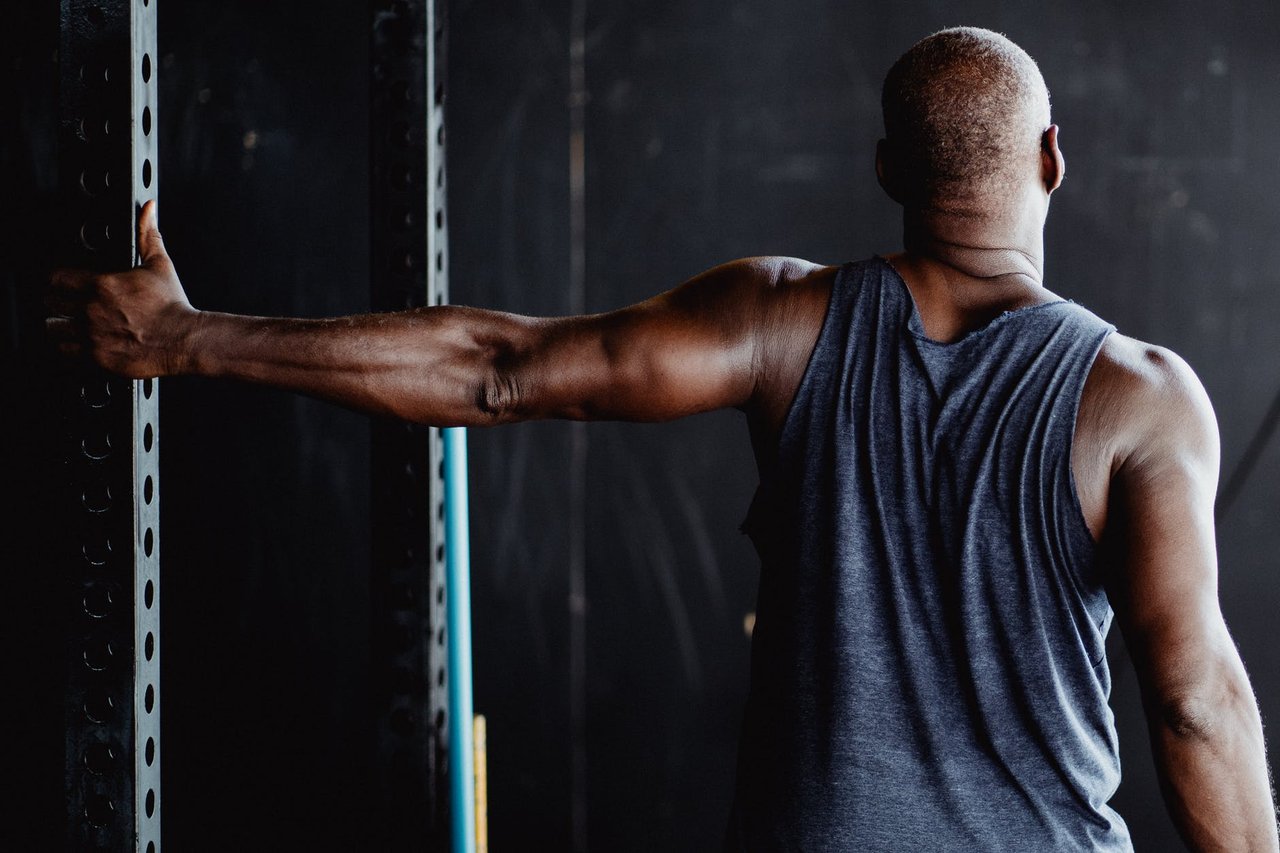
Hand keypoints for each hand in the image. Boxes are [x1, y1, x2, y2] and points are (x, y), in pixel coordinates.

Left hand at [47, 200, 199, 377]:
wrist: (185, 340)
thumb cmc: (173, 307)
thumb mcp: (160, 265)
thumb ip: (148, 235)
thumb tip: (149, 209)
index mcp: (102, 285)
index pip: (57, 278)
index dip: (58, 280)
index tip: (62, 283)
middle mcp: (91, 310)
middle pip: (50, 302)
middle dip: (56, 301)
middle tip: (64, 303)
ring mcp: (91, 335)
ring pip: (53, 327)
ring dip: (58, 325)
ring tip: (68, 324)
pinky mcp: (96, 357)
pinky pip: (65, 351)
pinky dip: (68, 347)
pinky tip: (78, 343)